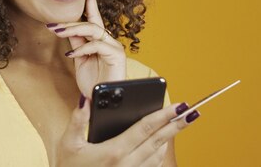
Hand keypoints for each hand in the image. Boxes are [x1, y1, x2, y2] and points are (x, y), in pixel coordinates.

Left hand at [48, 0, 125, 97]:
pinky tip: (72, 55)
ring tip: (58, 33)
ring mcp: (115, 47)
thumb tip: (65, 28)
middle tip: (52, 24)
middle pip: (89, 23)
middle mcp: (109, 41)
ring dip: (73, 30)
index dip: (91, 2)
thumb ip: (76, 43)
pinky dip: (82, 48)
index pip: (94, 17)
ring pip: (92, 29)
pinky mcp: (118, 55)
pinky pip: (97, 44)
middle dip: (69, 22)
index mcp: (100, 41)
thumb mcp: (80, 60)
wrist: (101, 104)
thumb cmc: (93, 83)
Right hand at [56, 98, 199, 166]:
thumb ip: (77, 120)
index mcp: (114, 151)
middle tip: (193, 111)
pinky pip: (153, 166)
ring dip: (170, 138)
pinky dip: (160, 153)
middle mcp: (127, 164)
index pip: (145, 128)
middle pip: (159, 140)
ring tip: (180, 123)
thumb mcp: (68, 143)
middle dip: (177, 124)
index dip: (164, 115)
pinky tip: (162, 144)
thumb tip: (86, 99)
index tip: (179, 105)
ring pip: (158, 154)